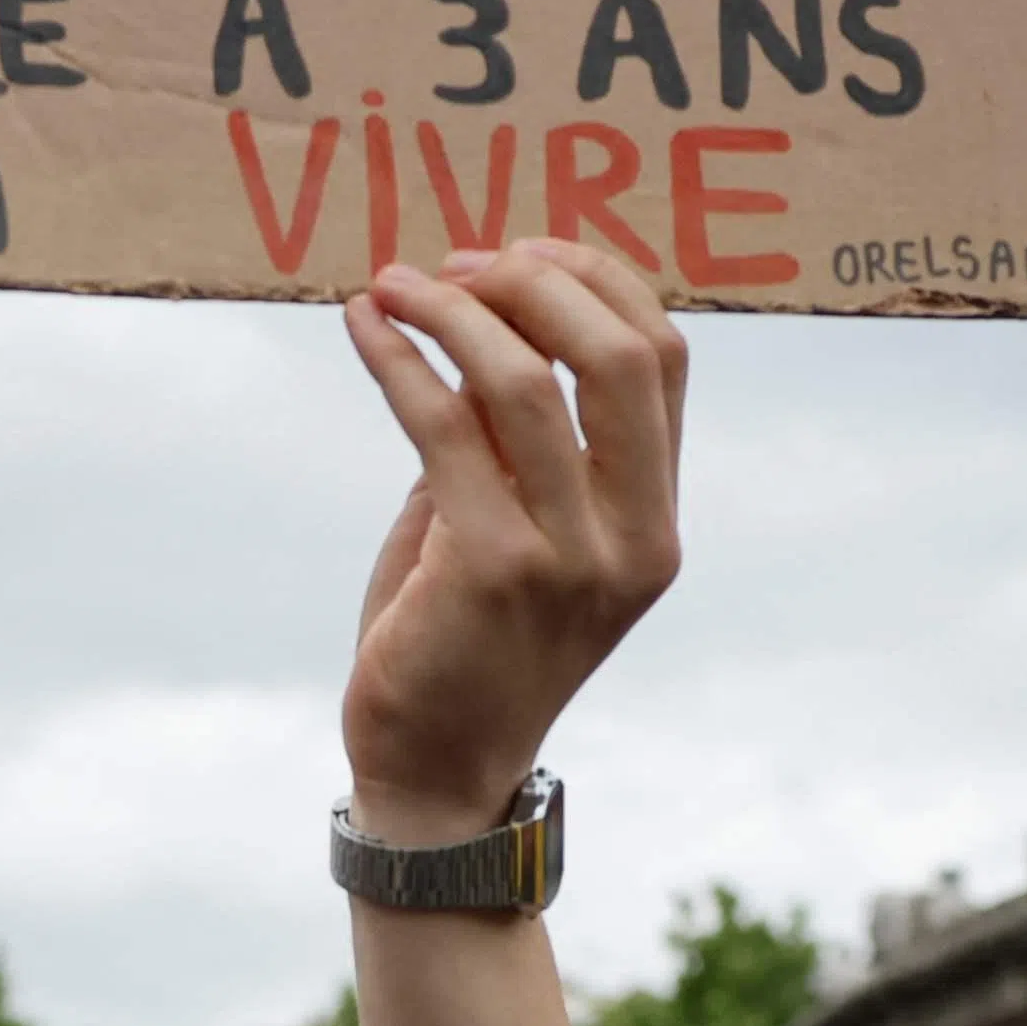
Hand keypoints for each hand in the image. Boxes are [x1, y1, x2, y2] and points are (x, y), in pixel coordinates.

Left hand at [335, 242, 682, 837]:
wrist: (436, 774)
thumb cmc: (465, 644)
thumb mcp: (516, 531)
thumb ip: (518, 440)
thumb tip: (477, 313)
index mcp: (657, 523)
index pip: (663, 360)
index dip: (598, 281)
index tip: (521, 251)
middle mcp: (634, 538)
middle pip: (620, 355)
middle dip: (536, 282)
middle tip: (455, 264)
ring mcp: (570, 557)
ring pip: (527, 381)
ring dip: (452, 312)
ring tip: (392, 285)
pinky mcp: (490, 569)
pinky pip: (444, 428)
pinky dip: (398, 361)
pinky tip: (363, 328)